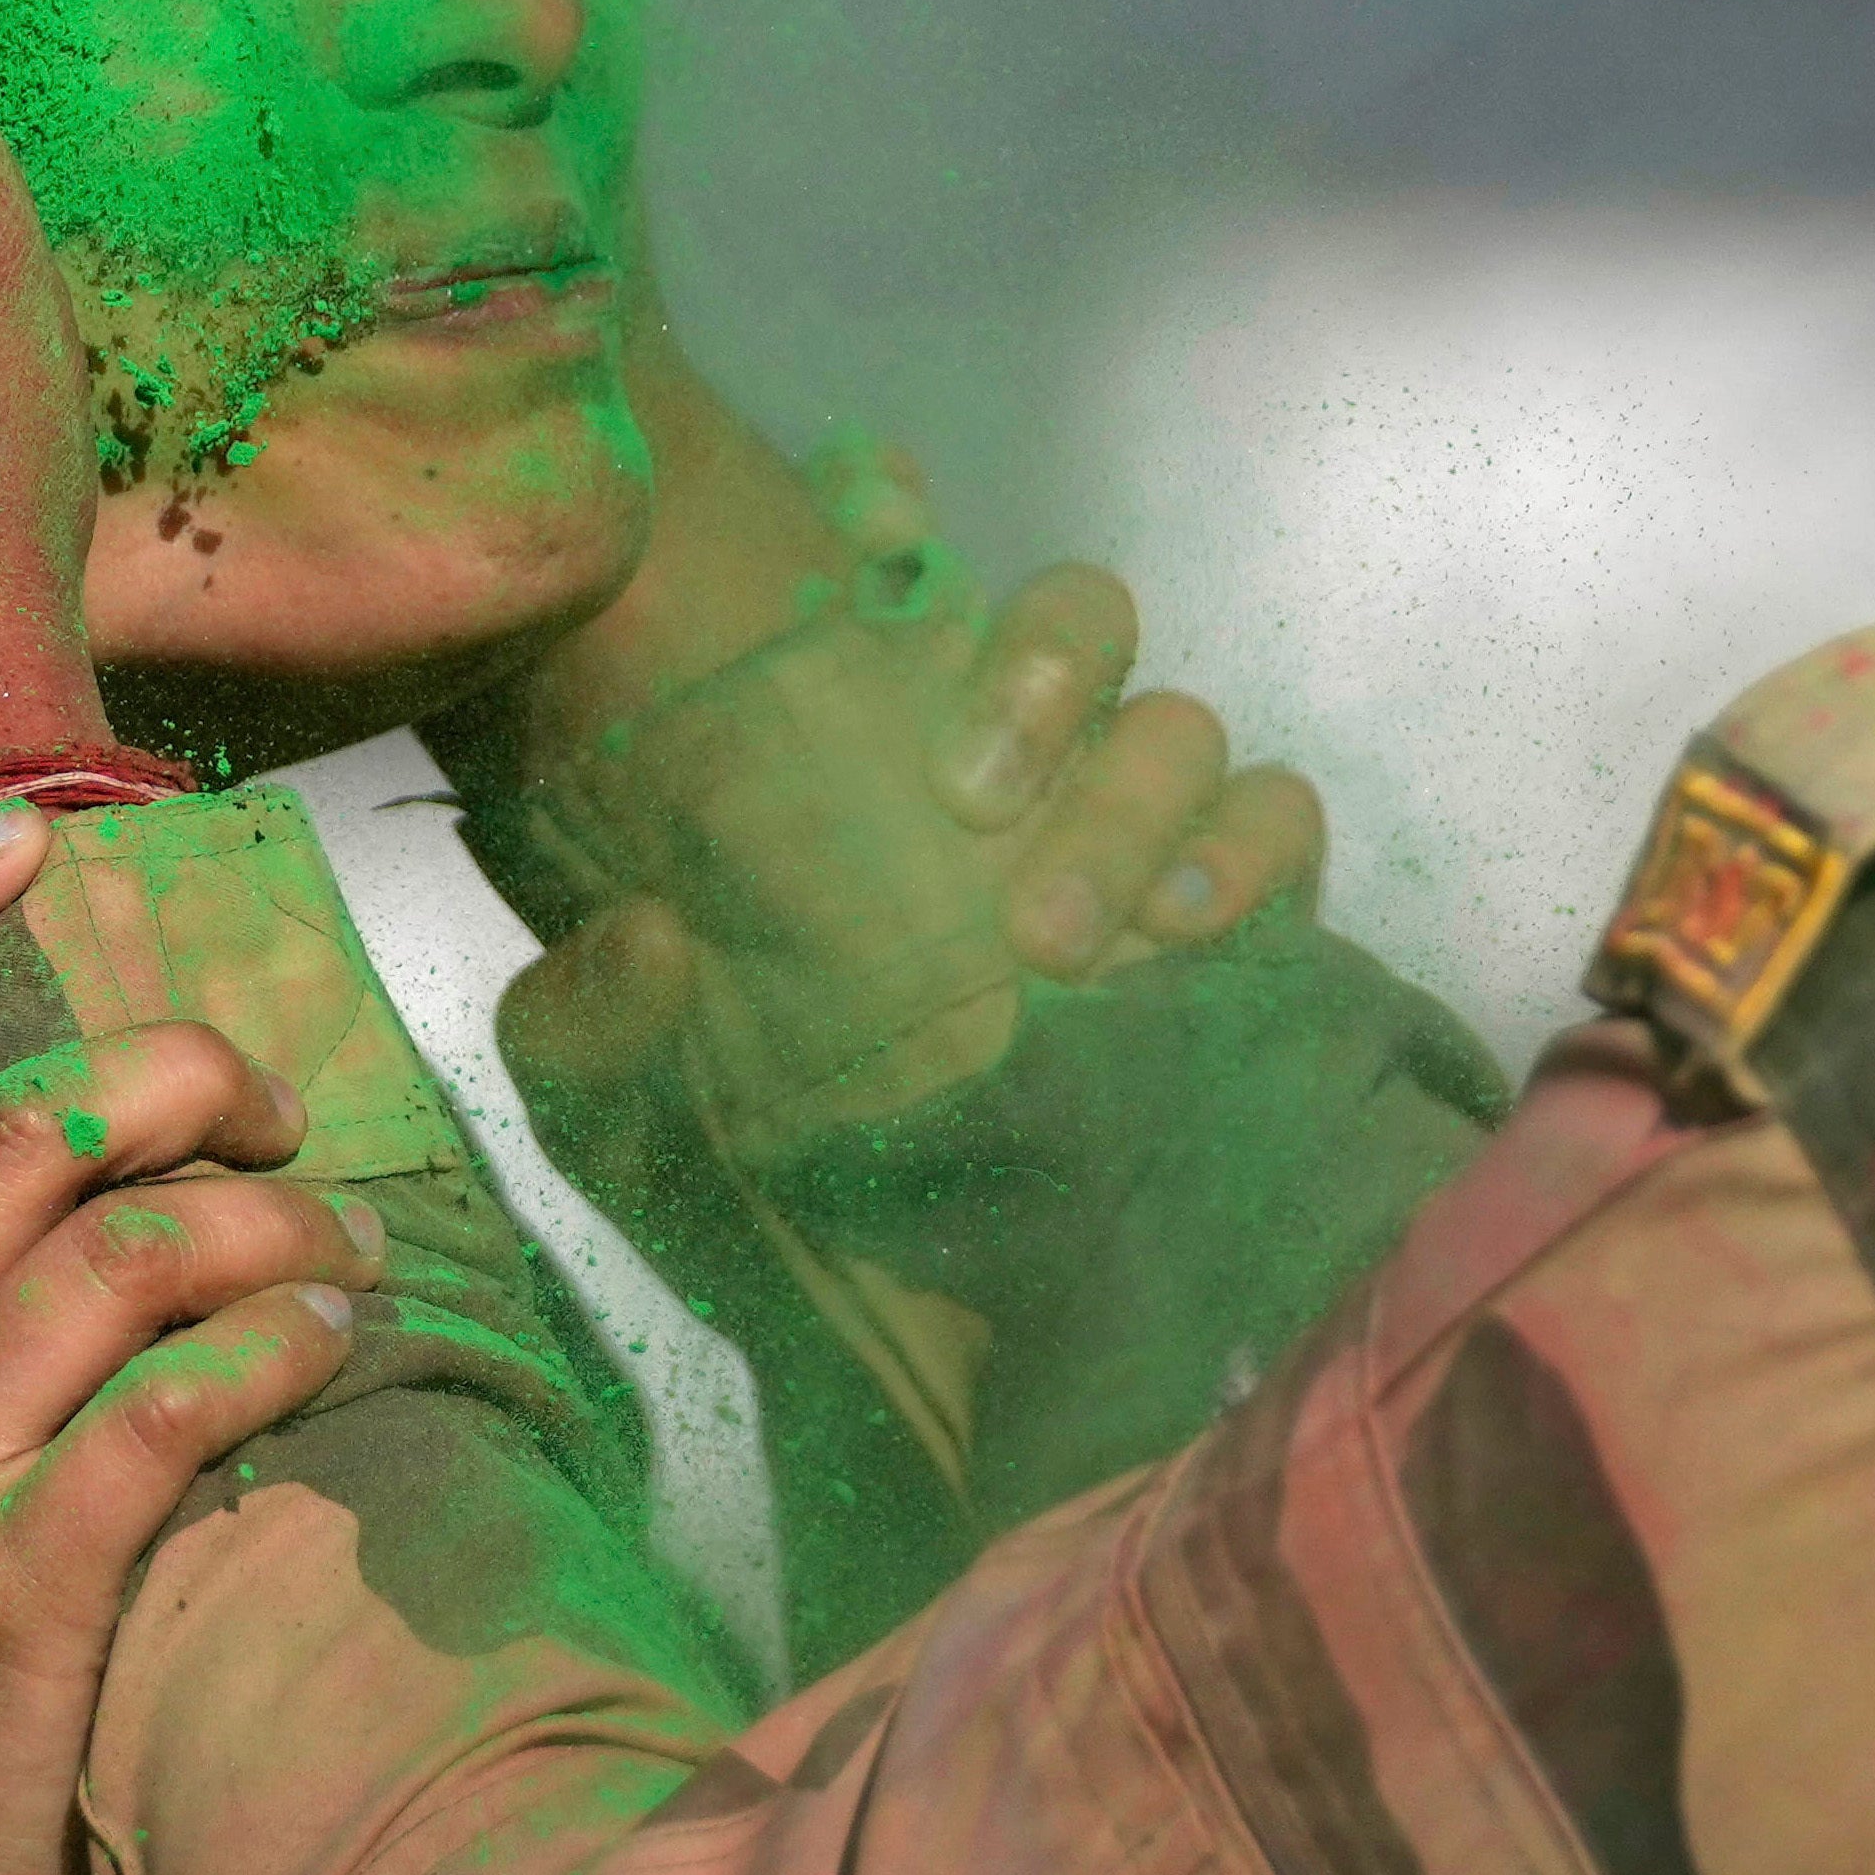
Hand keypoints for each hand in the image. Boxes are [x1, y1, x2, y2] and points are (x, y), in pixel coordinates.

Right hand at [0, 814, 372, 1874]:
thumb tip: (127, 1166)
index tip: (30, 837)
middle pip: (30, 1122)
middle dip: (195, 1076)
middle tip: (286, 1122)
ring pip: (132, 1242)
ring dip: (283, 1222)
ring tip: (347, 1258)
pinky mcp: (18, 1580)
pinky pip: (186, 1391)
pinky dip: (288, 1340)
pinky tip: (337, 1347)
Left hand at [474, 392, 1326, 1172]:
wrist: (910, 1368)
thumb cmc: (763, 1209)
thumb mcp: (625, 1127)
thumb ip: (589, 1033)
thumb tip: (652, 939)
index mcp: (858, 767)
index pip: (894, 573)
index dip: (891, 506)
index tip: (862, 513)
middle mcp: (1013, 778)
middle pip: (1077, 618)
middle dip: (1042, 671)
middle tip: (963, 797)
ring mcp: (1132, 849)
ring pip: (1181, 721)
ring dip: (1131, 792)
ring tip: (1057, 928)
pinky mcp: (1237, 940)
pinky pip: (1285, 829)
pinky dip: (1247, 857)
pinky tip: (1182, 941)